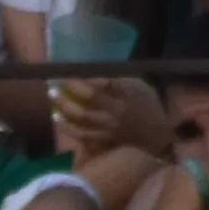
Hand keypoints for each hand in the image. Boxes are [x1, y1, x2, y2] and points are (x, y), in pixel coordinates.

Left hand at [51, 69, 170, 166]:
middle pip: (90, 97)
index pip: (106, 81)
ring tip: (52, 96)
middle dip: (71, 88)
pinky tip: (56, 118)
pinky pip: (81, 133)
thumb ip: (121, 81)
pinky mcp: (103, 139)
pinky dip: (67, 126)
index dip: (87, 77)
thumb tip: (95, 74)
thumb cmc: (147, 106)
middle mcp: (118, 108)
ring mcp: (109, 125)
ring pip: (82, 116)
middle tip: (57, 81)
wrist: (156, 135)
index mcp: (129, 92)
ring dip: (64, 105)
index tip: (73, 71)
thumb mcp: (141, 87)